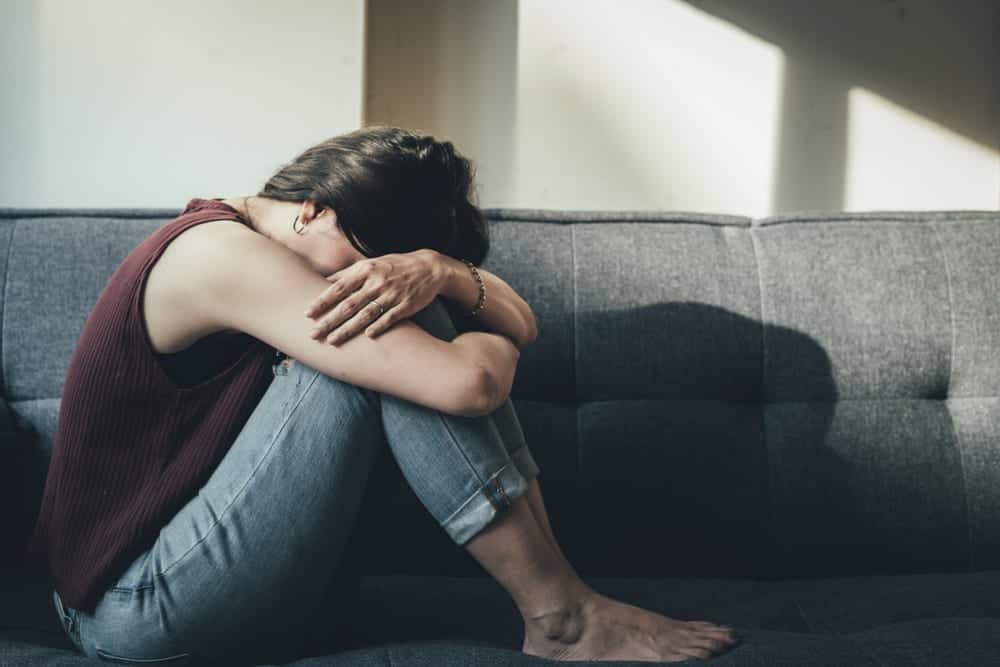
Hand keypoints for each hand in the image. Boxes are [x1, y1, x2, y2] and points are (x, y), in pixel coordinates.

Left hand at [305, 248, 446, 344]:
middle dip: (329, 321)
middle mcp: (377, 282)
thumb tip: (323, 281)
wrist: (429, 267)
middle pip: (348, 305)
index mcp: (366, 270)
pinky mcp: (406, 305)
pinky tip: (366, 337)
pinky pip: (389, 318)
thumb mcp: (371, 263)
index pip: (338, 287)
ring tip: (332, 341)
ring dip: (347, 329)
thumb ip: (348, 273)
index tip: (307, 314)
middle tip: (313, 334)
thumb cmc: (394, 266)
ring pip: (365, 315)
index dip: (322, 302)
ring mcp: (392, 294)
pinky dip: (378, 327)